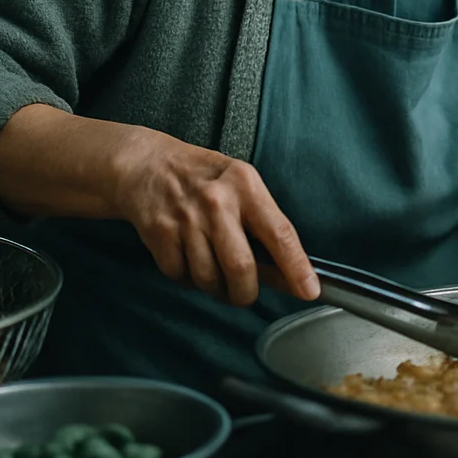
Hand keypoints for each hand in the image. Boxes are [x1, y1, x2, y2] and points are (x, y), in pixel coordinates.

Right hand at [109, 130, 320, 305]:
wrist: (147, 164)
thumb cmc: (203, 177)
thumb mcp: (241, 184)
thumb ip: (264, 224)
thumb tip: (290, 273)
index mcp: (246, 186)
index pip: (279, 233)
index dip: (296, 267)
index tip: (310, 291)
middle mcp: (217, 202)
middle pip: (241, 268)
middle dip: (246, 293)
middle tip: (246, 294)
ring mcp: (186, 218)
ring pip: (209, 279)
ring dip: (216, 289)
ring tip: (215, 274)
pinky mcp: (159, 233)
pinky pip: (180, 276)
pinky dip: (188, 280)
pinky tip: (189, 261)